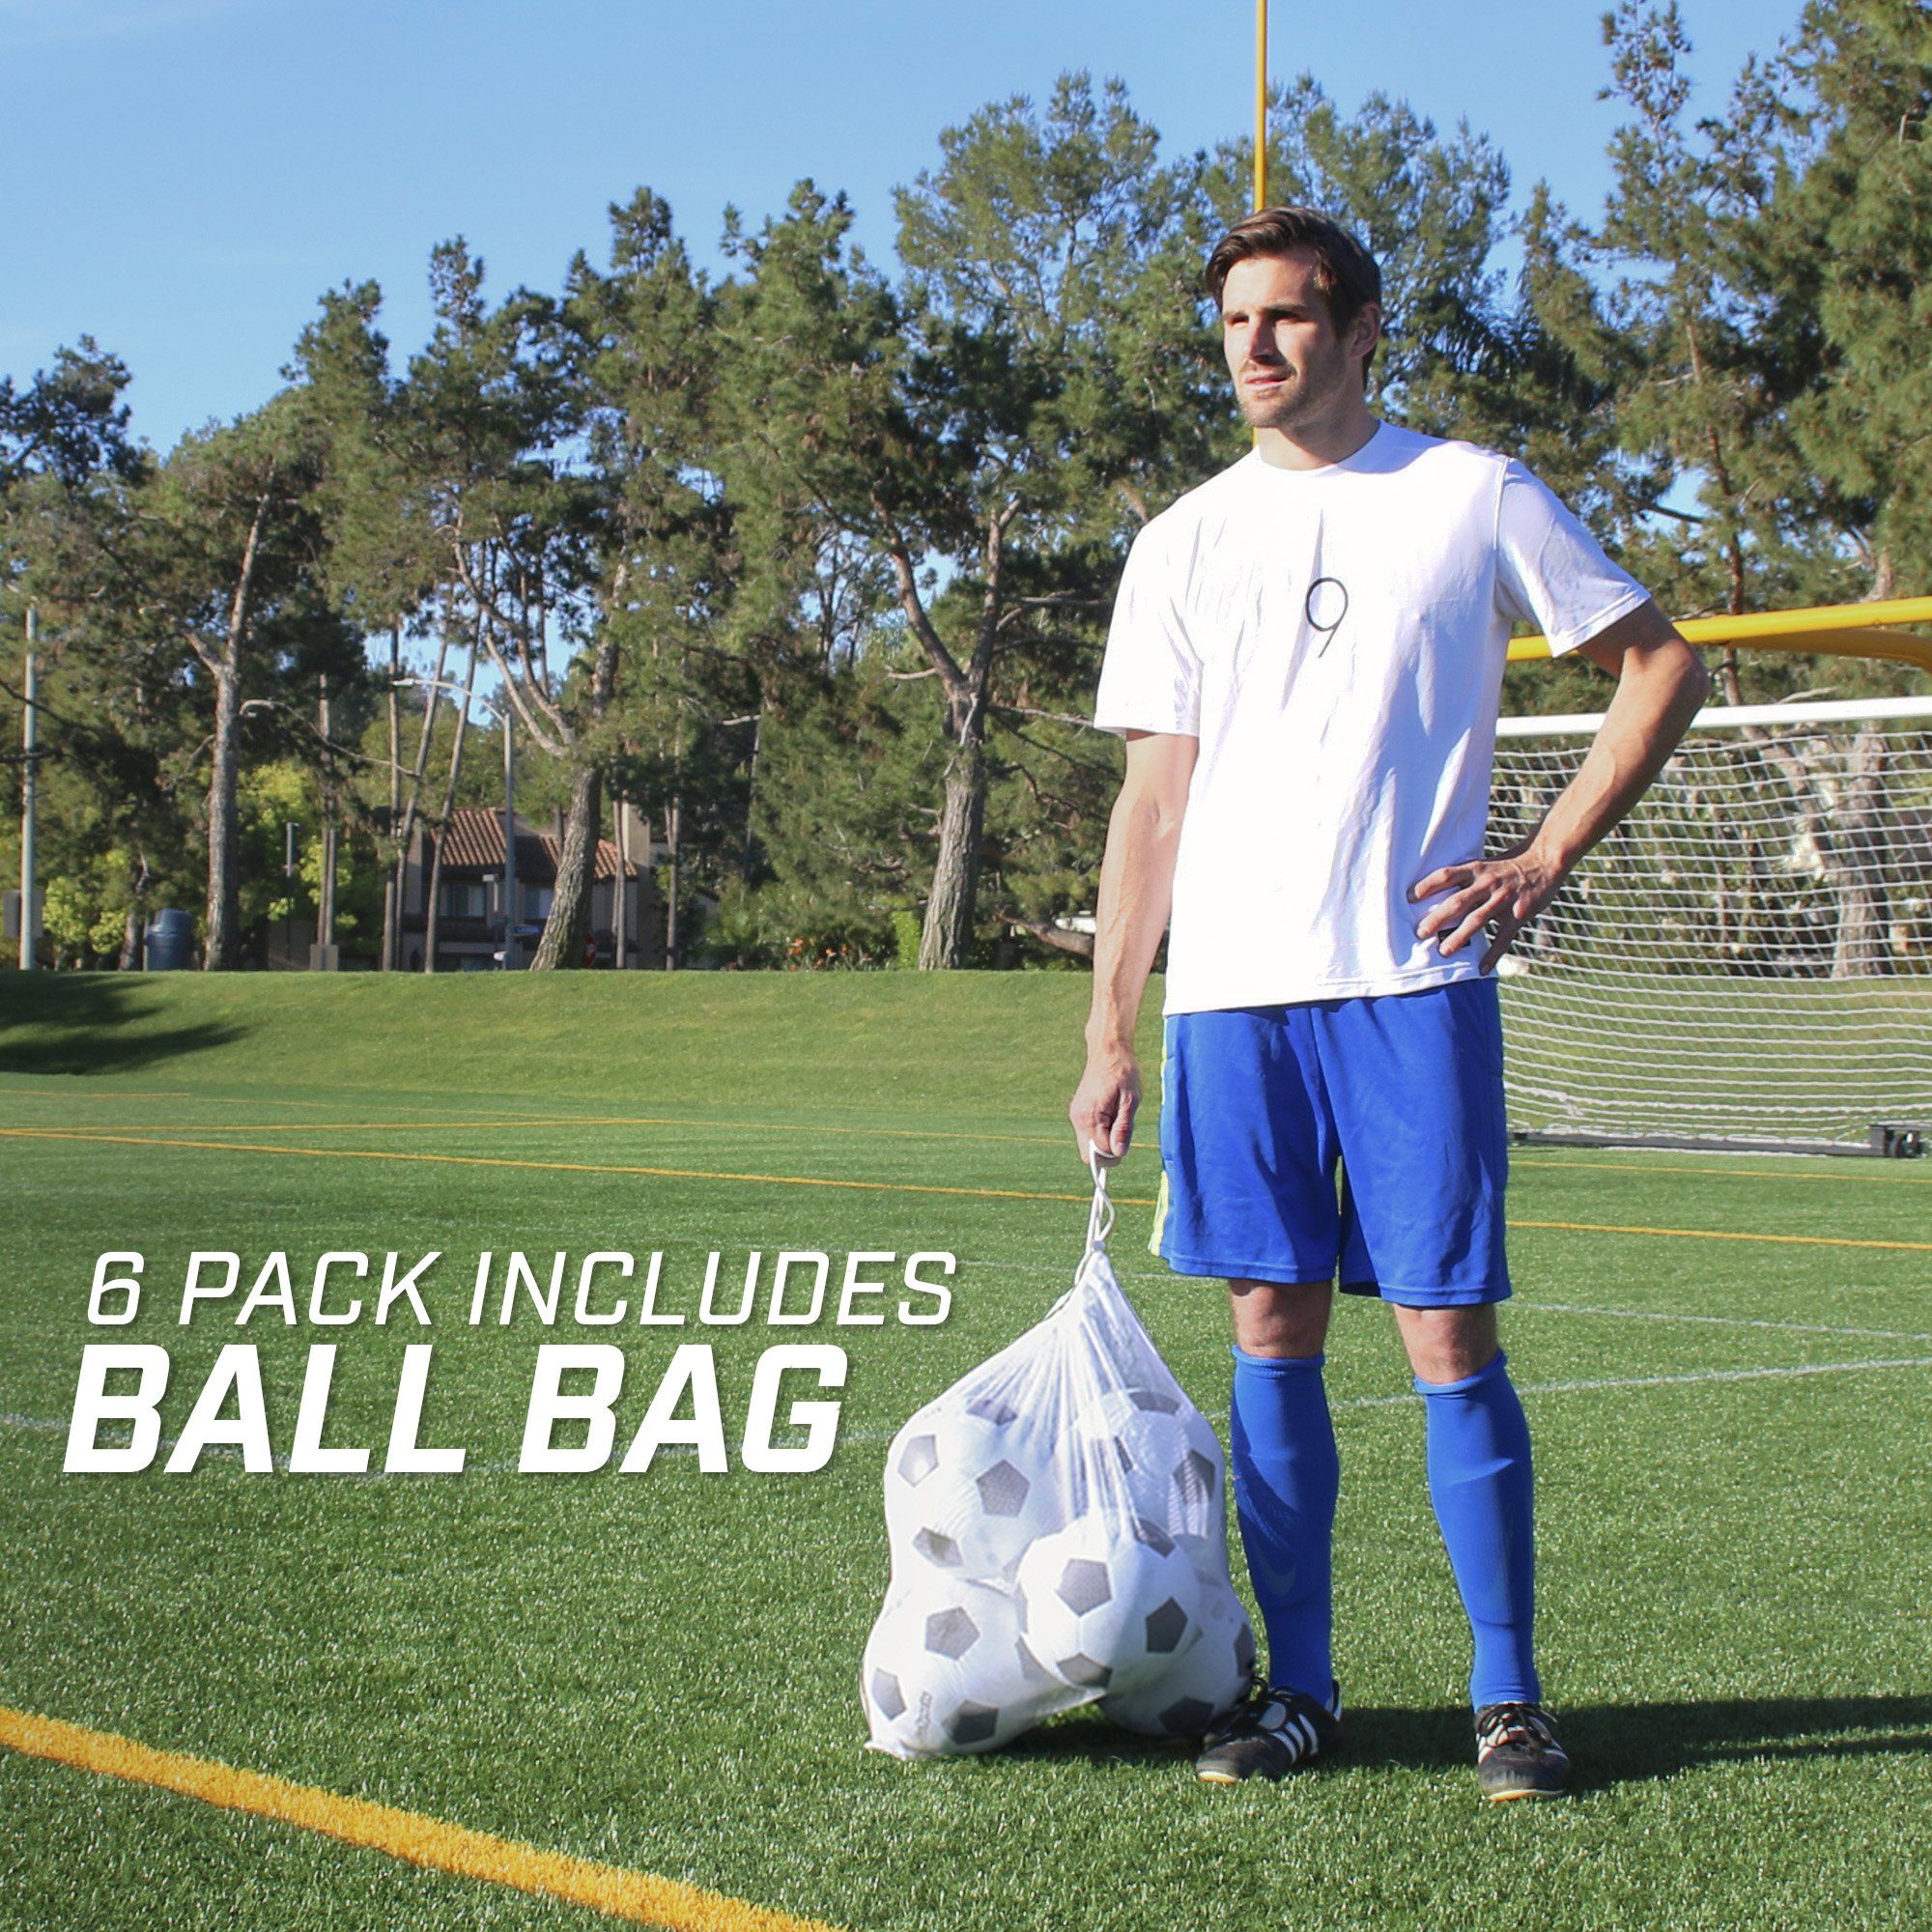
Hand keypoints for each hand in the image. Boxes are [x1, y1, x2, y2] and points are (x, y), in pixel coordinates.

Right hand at [1070, 1046, 1140, 1165]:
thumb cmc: (1123, 1072)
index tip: (1127, 1138)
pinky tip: (1111, 1114)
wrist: (1108, 1051)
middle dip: (1108, 1150)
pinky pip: (1088, 1134)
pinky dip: (1101, 1132)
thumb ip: (1123, 1128)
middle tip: (1123, 1130)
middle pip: (1089, 1155)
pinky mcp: (1078, 1113)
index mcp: (1090, 1117)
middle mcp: (1078, 1119)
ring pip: (1089, 1145)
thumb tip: (1119, 1153)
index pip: (1100, 1153)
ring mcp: (1076, 1116)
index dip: (1116, 1152)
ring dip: (1105, 1140)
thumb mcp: (1131, 1100)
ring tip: (1118, 1117)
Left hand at [1411, 838, 1562, 973]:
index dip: (1427, 885)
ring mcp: (1503, 900)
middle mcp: (1487, 883)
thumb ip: (1464, 878)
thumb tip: (1434, 892)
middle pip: (1457, 902)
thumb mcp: (1484, 864)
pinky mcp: (1518, 915)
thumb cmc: (1508, 865)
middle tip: (1420, 932)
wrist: (1545, 861)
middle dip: (1438, 918)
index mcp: (1476, 869)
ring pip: (1477, 921)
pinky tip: (1481, 969)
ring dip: (1459, 937)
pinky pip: (1503, 939)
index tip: (1409, 897)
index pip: (1446, 875)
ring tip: (1443, 952)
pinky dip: (1492, 955)